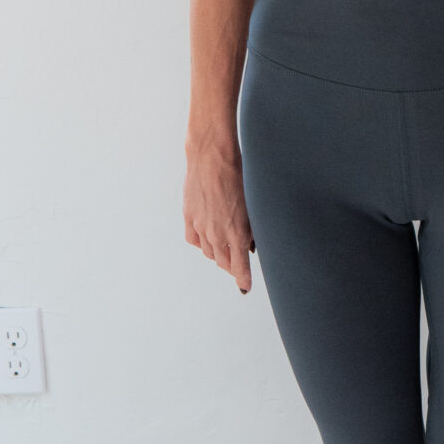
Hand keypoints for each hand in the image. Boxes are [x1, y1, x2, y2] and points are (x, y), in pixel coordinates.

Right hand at [184, 141, 255, 293]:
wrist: (212, 156)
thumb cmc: (239, 174)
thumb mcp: (253, 204)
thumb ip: (252, 227)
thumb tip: (251, 242)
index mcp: (237, 234)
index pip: (239, 268)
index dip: (243, 280)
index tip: (245, 287)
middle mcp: (217, 235)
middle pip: (223, 262)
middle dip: (232, 267)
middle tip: (238, 267)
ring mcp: (201, 226)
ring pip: (208, 252)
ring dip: (218, 255)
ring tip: (225, 252)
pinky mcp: (189, 216)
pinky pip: (194, 240)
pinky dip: (201, 243)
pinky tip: (207, 239)